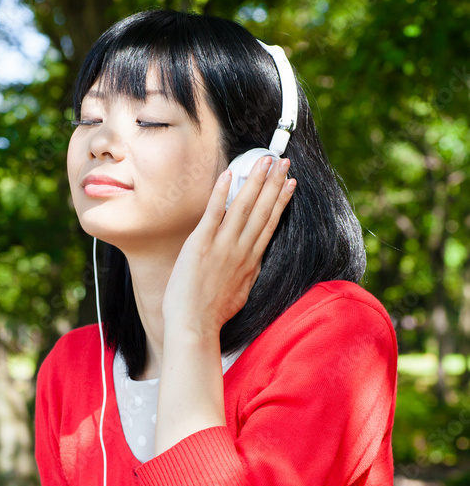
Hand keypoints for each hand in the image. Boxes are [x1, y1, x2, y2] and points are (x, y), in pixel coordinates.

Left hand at [161, 156, 296, 335]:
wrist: (194, 325)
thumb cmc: (213, 314)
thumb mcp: (241, 291)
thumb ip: (247, 272)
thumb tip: (253, 260)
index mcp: (251, 261)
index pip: (270, 223)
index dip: (281, 200)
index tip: (290, 182)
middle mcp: (241, 250)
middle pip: (263, 209)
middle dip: (274, 183)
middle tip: (283, 160)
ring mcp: (222, 245)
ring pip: (244, 206)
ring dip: (255, 181)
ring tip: (264, 160)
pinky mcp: (201, 244)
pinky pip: (214, 212)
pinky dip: (222, 192)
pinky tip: (230, 174)